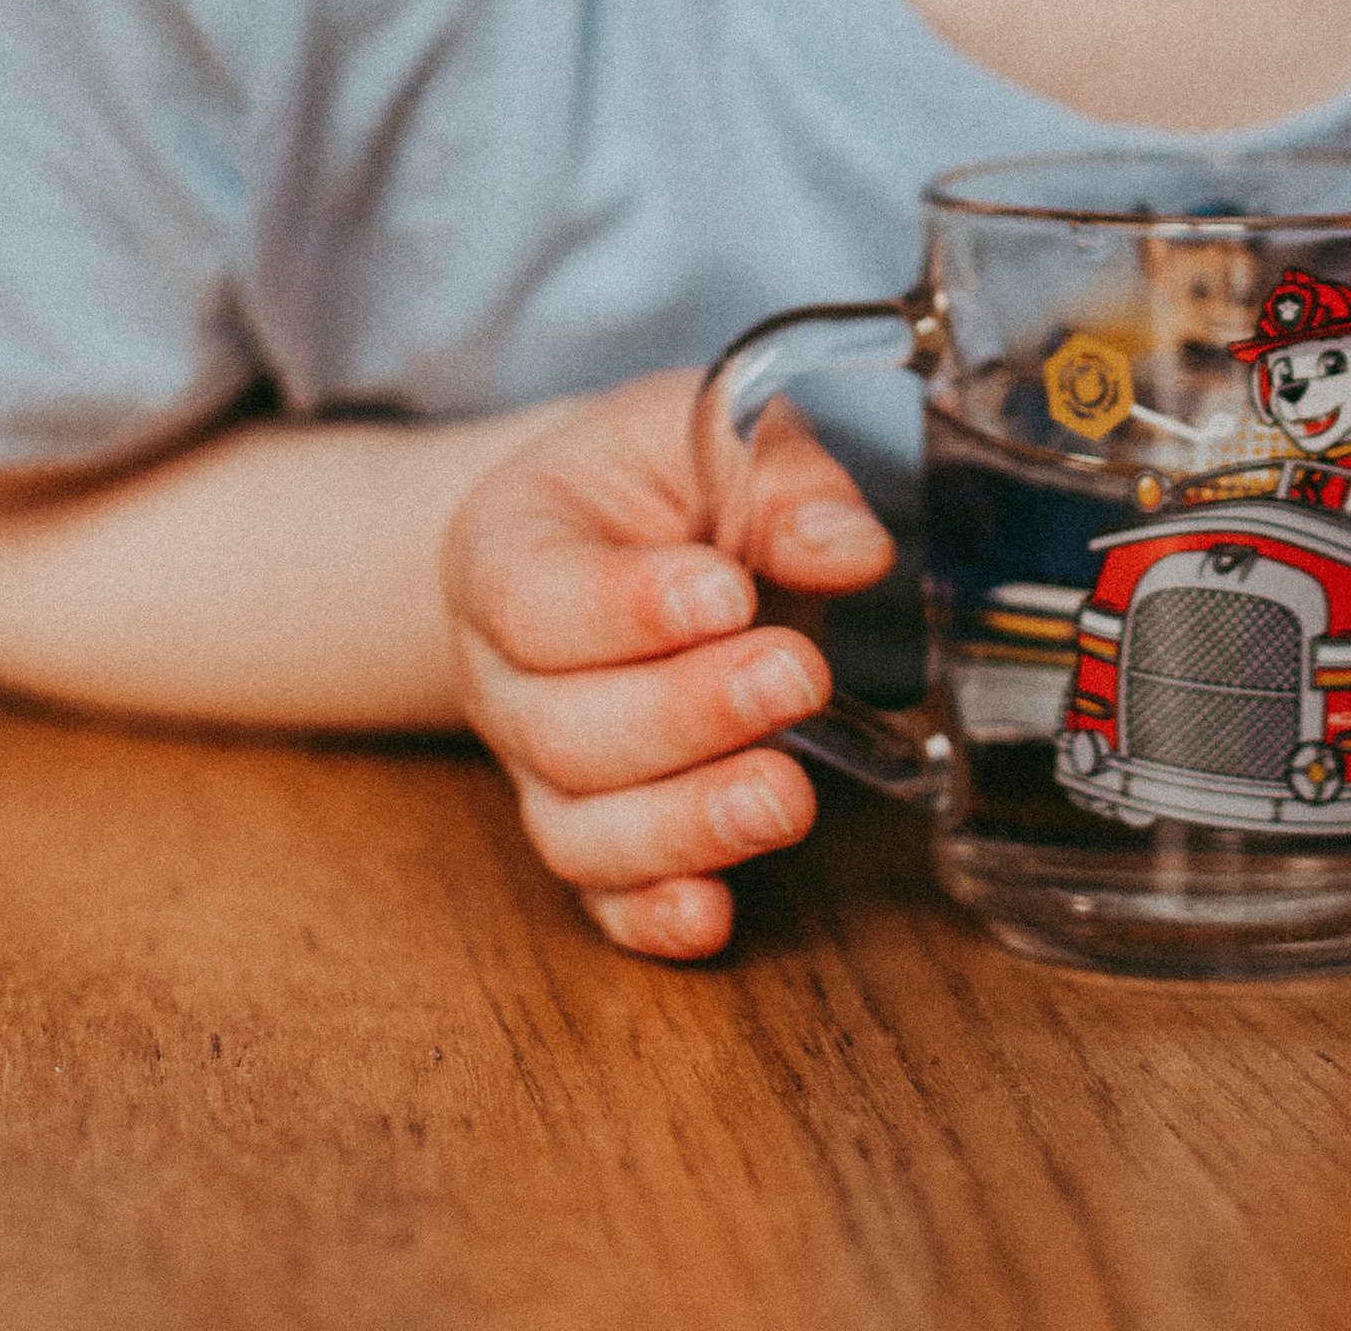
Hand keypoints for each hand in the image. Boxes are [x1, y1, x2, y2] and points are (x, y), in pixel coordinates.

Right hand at [442, 368, 894, 959]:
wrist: (618, 531)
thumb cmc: (662, 474)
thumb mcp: (709, 431)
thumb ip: (778, 477)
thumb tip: (850, 548)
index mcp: (503, 550)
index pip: (534, 597)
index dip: (627, 609)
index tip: (729, 594)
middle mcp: (500, 674)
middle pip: (560, 728)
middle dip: (687, 714)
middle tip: (797, 676)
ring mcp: (535, 769)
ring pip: (578, 830)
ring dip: (686, 824)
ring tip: (786, 796)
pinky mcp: (592, 835)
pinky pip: (602, 901)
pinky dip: (653, 919)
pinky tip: (716, 915)